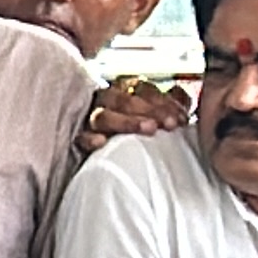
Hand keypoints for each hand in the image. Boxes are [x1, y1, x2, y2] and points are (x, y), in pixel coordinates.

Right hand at [76, 77, 191, 155]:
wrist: (103, 168)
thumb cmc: (133, 134)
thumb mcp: (154, 116)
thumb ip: (166, 103)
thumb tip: (178, 91)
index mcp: (122, 92)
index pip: (141, 89)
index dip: (163, 101)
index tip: (181, 119)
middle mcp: (103, 102)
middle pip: (122, 99)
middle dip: (149, 110)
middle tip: (168, 124)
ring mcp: (87, 120)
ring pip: (102, 116)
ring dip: (127, 121)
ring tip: (149, 129)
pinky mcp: (77, 140)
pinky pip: (80, 137)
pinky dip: (90, 138)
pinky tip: (101, 142)